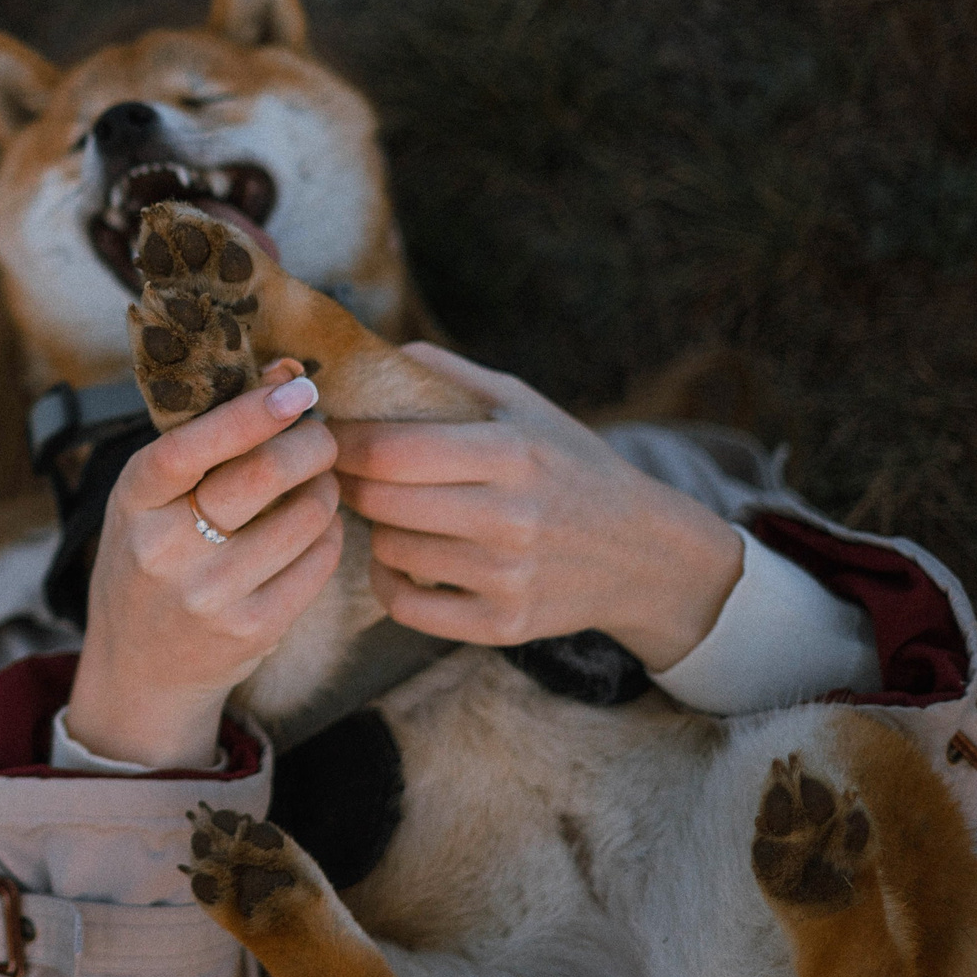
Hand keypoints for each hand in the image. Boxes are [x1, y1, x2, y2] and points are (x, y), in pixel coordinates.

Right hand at [63, 363, 342, 768]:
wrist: (141, 669)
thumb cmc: (151, 559)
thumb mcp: (153, 496)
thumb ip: (210, 434)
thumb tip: (287, 371)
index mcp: (133, 500)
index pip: (192, 446)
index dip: (252, 412)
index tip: (298, 389)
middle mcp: (164, 549)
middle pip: (262, 475)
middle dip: (311, 443)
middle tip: (322, 436)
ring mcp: (209, 594)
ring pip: (304, 517)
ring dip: (327, 488)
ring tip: (318, 483)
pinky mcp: (251, 630)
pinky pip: (318, 562)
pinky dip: (329, 533)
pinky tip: (315, 528)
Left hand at [334, 344, 743, 670]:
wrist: (643, 553)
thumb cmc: (571, 466)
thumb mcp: (524, 406)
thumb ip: (449, 374)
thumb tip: (375, 351)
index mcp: (510, 453)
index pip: (389, 450)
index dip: (345, 440)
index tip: (333, 434)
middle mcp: (508, 517)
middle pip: (379, 500)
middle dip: (351, 481)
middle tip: (349, 472)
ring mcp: (506, 576)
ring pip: (388, 550)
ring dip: (376, 528)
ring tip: (391, 511)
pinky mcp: (503, 625)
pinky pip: (404, 606)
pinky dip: (388, 581)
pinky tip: (400, 559)